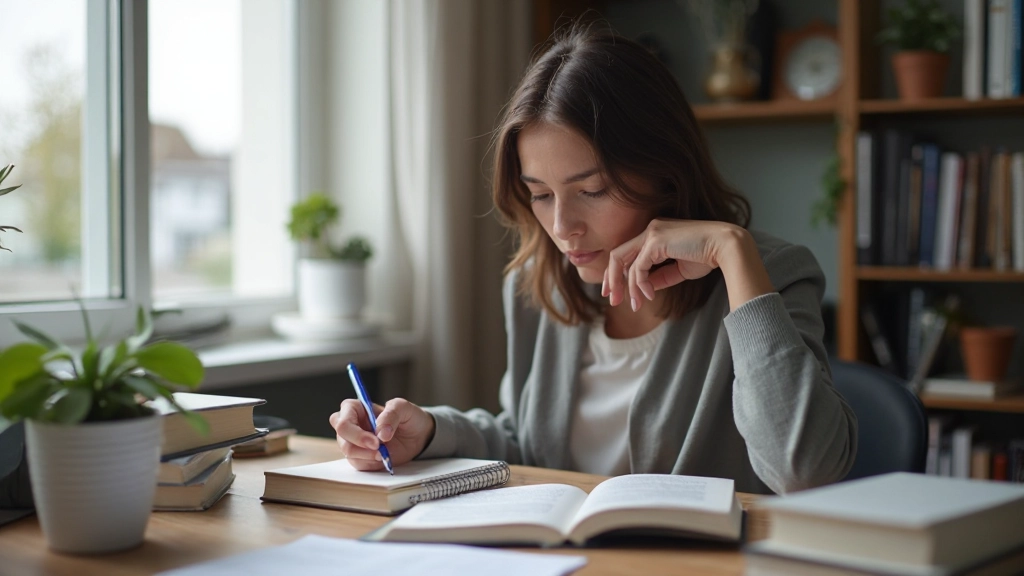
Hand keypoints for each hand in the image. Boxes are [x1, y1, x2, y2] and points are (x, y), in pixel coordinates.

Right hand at [329, 397, 435, 470]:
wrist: (418, 436)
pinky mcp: (360, 457)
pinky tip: (383, 458)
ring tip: (384, 453)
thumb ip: (391, 414)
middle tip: (380, 449)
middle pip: (342, 438)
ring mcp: (353, 442)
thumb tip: (380, 433)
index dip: (356, 433)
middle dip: (360, 446)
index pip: (343, 421)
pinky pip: (358, 464)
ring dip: (368, 456)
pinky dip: (371, 464)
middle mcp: (350, 424)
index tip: (376, 441)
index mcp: (354, 408)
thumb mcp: (404, 408)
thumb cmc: (408, 417)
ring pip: (349, 453)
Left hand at [603, 219, 769, 311]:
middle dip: (611, 280)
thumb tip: (642, 289)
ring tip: (636, 306)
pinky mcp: (655, 241)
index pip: (627, 253)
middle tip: (612, 301)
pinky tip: (648, 296)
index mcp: (656, 233)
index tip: (615, 293)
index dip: (616, 273)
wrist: (726, 247)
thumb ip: (659, 277)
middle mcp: (651, 230)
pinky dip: (640, 284)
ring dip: (629, 288)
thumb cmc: (708, 256)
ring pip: (625, 263)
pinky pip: (638, 267)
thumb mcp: (678, 270)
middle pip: (618, 255)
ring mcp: (652, 233)